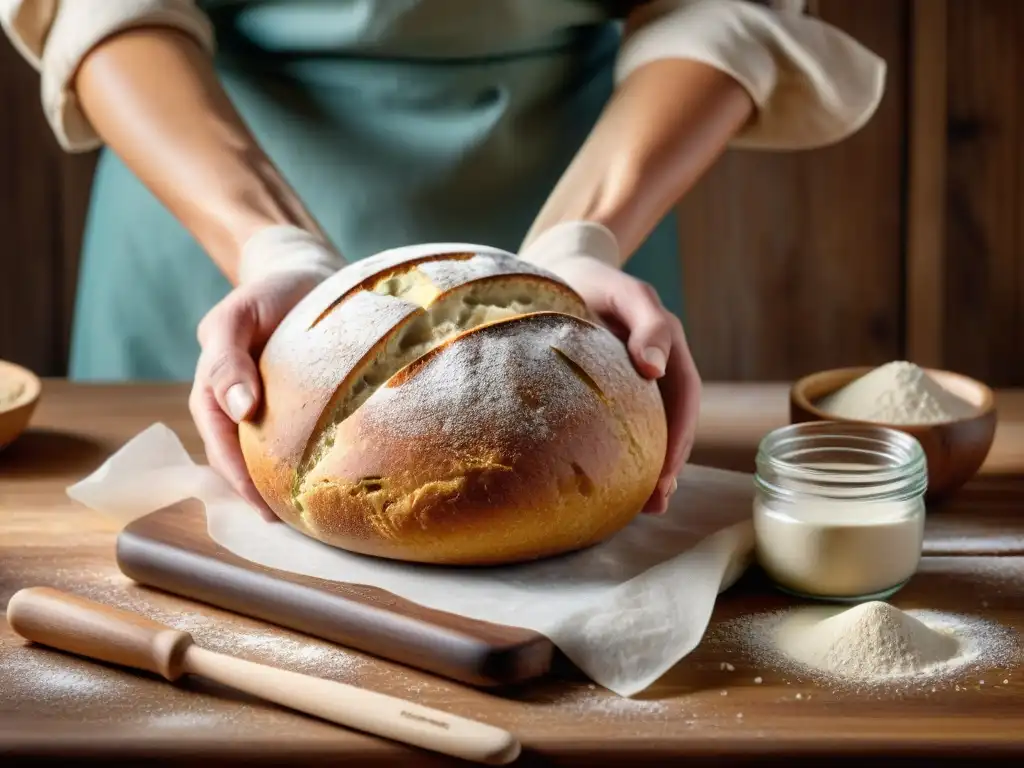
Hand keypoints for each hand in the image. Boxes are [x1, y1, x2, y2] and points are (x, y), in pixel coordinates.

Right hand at [189, 270, 322, 519]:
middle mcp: (240, 408)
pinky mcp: (304, 407)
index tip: (266, 507)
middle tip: (296, 524)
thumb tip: (239, 409)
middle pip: (245, 462)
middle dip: (264, 494)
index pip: (221, 447)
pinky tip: (335, 480)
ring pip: (273, 457)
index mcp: (215, 392)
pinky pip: (304, 440)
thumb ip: (228, 358)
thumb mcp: (238, 315)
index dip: (240, 479)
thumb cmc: (266, 293)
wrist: (302, 273)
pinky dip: (313, 462)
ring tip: (315, 514)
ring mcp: (272, 410)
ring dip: (288, 485)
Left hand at [521, 223, 700, 513]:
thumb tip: (655, 369)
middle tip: (656, 499)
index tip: (664, 472)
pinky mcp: (615, 388)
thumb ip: (647, 323)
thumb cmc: (592, 280)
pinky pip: (630, 424)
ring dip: (654, 467)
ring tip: (644, 506)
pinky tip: (618, 484)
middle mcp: (659, 364)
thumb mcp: (622, 292)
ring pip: (654, 427)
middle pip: (675, 421)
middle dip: (670, 462)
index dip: (679, 436)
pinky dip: (630, 454)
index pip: (684, 397)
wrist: (563, 271)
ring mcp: (638, 378)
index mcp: (667, 343)